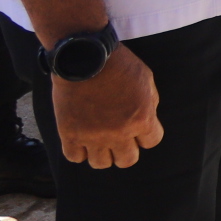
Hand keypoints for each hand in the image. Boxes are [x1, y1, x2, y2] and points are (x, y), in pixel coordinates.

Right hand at [53, 44, 163, 168]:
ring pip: (101, 163)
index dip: (146, 135)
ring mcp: (92, 136)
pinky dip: (79, 151)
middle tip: (120, 138)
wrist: (86, 56)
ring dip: (102, 153)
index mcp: (142, 119)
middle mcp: (118, 133)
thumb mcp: (147, 80)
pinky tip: (81, 139)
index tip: (139, 127)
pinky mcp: (69, 134)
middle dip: (127, 150)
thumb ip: (150, 103)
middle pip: (127, 160)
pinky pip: (74, 157)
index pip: (151, 142)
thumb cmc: (119, 65)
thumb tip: (148, 120)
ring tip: (99, 140)